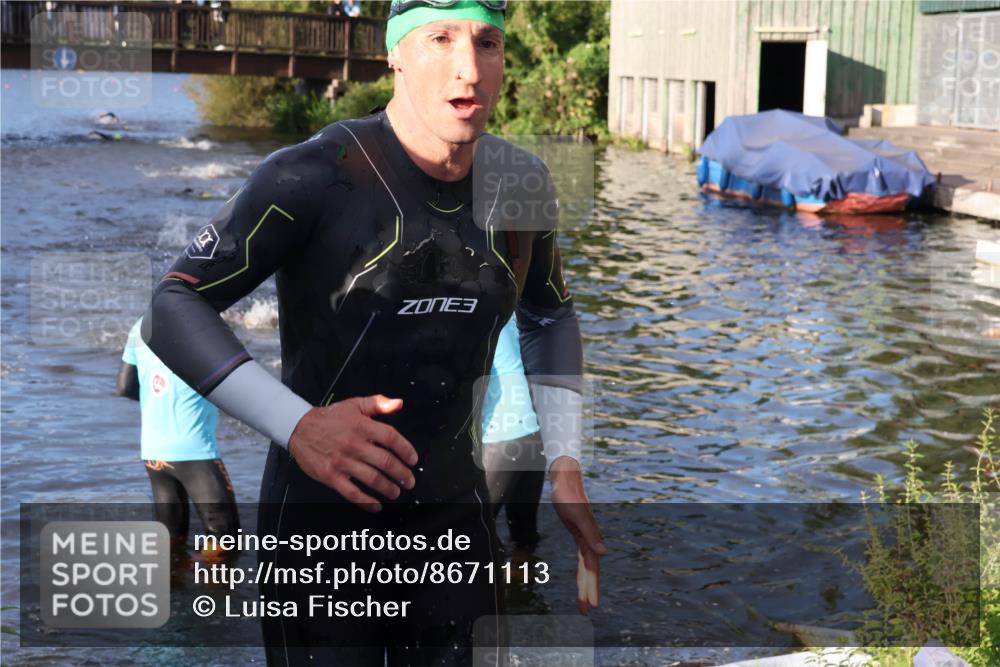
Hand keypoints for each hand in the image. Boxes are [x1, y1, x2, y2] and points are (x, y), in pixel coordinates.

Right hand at [288, 395, 417, 511]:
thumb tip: (398, 404)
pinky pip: (352, 493)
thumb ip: (378, 403)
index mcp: (362, 426)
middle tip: (409, 481)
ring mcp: (342, 462)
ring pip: (372, 479)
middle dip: (402, 474)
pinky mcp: (331, 476)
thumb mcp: (355, 404)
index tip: (413, 459)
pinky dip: (366, 502)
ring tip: (396, 492)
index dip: (406, 450)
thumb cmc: (328, 418)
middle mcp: (354, 444)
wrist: (299, 428)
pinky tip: (376, 505)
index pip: (391, 438)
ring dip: (388, 488)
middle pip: (385, 461)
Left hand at [550, 456, 606, 615]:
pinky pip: (582, 558)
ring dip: (585, 584)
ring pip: (586, 567)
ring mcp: (585, 537)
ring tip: (583, 603)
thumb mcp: (577, 514)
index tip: (591, 605)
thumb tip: (604, 553)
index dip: (592, 587)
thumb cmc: (569, 495)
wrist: (565, 478)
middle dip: (588, 591)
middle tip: (585, 611)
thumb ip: (591, 534)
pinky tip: (582, 578)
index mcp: (591, 539)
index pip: (592, 568)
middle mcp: (590, 540)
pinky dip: (582, 571)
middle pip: (590, 571)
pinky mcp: (578, 533)